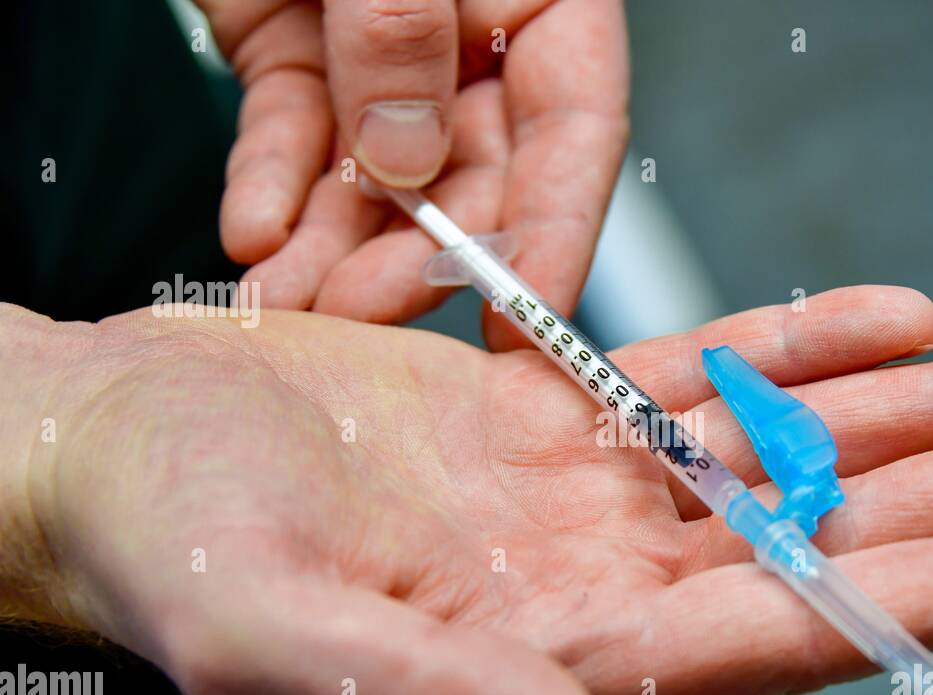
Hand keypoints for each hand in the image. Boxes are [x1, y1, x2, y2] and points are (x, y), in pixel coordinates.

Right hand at [7, 288, 932, 694]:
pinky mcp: (545, 410)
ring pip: (784, 447)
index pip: (777, 632)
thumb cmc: (165, 559)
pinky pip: (700, 370)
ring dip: (920, 415)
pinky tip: (900, 321)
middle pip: (822, 537)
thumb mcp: (275, 642)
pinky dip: (800, 341)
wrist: (111, 458)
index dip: (925, 599)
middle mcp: (592, 578)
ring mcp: (578, 490)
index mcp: (551, 654)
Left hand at [197, 0, 628, 339]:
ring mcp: (380, 56)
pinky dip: (272, 189)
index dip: (555, 234)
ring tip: (292, 304)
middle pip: (469, 175)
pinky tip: (257, 236)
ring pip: (374, 178)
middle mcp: (471, 39)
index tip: (526, 321)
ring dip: (334, 249)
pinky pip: (290, 139)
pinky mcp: (294, 56)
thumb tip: (407, 162)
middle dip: (419, 256)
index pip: (574, 132)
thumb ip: (403, 34)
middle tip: (368, 310)